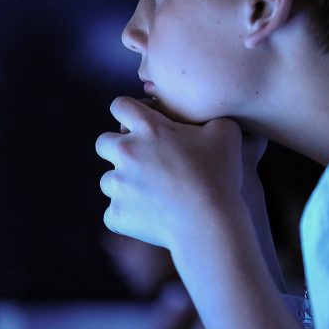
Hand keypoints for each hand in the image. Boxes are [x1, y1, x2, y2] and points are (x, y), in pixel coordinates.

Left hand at [96, 97, 244, 249]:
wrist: (209, 221)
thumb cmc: (220, 175)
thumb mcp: (226, 132)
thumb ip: (208, 117)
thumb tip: (204, 119)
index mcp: (148, 128)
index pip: (120, 106)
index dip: (126, 112)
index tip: (135, 121)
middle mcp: (126, 152)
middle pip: (102, 143)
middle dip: (115, 149)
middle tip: (138, 161)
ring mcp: (118, 184)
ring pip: (107, 181)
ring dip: (123, 185)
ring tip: (150, 194)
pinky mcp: (116, 214)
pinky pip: (113, 213)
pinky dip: (127, 216)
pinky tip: (149, 218)